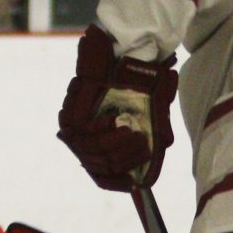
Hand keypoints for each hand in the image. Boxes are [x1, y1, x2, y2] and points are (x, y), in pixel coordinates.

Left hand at [56, 26, 176, 190]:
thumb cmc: (144, 78)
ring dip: (118, 147)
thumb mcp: (156, 108)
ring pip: (92, 153)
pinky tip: (118, 120)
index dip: (116, 182)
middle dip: (125, 161)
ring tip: (136, 134)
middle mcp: (84, 137)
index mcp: (102, 141)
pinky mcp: (69, 112)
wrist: (131, 48)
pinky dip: (104, 131)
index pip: (100, 175)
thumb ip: (158, 129)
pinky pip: (84, 133)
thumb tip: (162, 149)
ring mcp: (74, 125)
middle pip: (98, 167)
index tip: (134, 184)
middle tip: (143, 145)